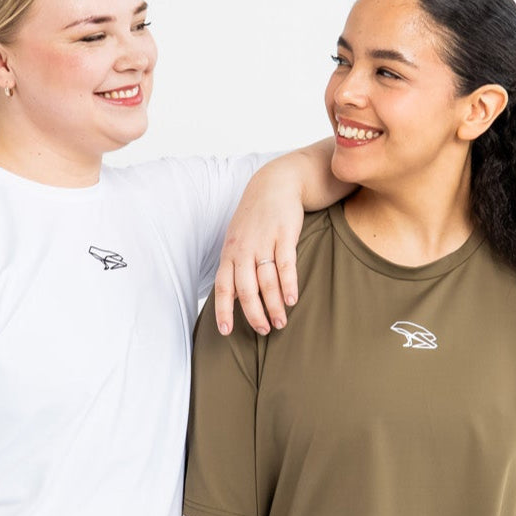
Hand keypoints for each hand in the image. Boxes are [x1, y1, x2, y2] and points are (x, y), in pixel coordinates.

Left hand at [211, 166, 302, 336]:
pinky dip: (288, 284)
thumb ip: (234, 268)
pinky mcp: (284, 235)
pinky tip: (292, 300)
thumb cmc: (254, 220)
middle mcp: (244, 249)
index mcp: (229, 253)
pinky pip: (286, 265)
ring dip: (274, 305)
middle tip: (264, 330)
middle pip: (246, 289)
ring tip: (281, 323)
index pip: (223, 287)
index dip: (223, 310)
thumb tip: (232, 300)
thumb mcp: (236, 241)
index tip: (226, 331)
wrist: (274, 184)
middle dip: (254, 314)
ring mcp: (264, 242)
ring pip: (267, 281)